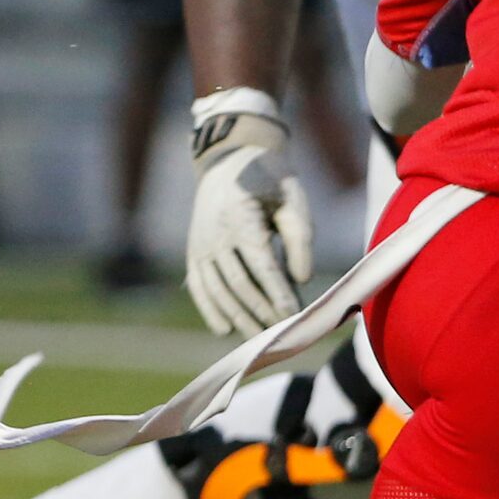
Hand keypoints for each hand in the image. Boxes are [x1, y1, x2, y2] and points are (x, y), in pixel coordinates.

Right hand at [185, 96, 313, 335]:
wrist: (231, 158)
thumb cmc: (272, 179)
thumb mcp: (294, 199)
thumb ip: (300, 238)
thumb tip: (302, 279)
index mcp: (241, 220)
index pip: (261, 267)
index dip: (277, 295)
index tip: (293, 317)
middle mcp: (215, 235)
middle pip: (239, 284)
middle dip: (261, 313)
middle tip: (282, 336)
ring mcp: (201, 245)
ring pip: (218, 290)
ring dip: (238, 318)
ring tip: (258, 340)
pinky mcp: (195, 251)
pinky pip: (200, 286)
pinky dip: (211, 309)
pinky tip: (224, 330)